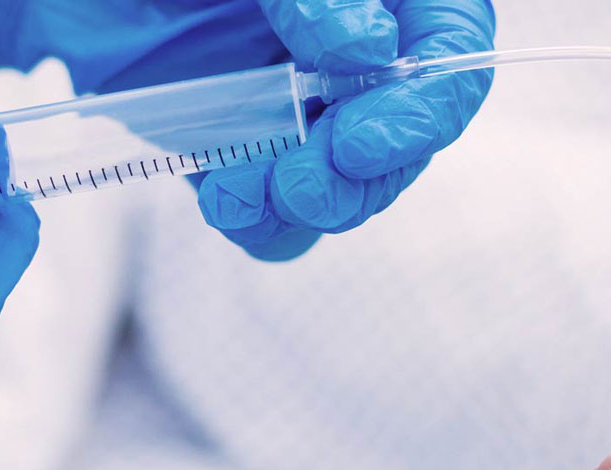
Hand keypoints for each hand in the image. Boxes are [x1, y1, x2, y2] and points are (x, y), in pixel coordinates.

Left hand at [0, 1, 493, 260]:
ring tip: (236, 193)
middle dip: (355, 177)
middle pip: (404, 137)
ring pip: (345, 189)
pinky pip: (275, 215)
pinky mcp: (245, 154)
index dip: (424, 106)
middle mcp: (348, 54)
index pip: (448, 48)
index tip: (358, 140)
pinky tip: (221, 200)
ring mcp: (299, 110)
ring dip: (302, 207)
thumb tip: (363, 47)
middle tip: (296, 184)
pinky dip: (256, 222)